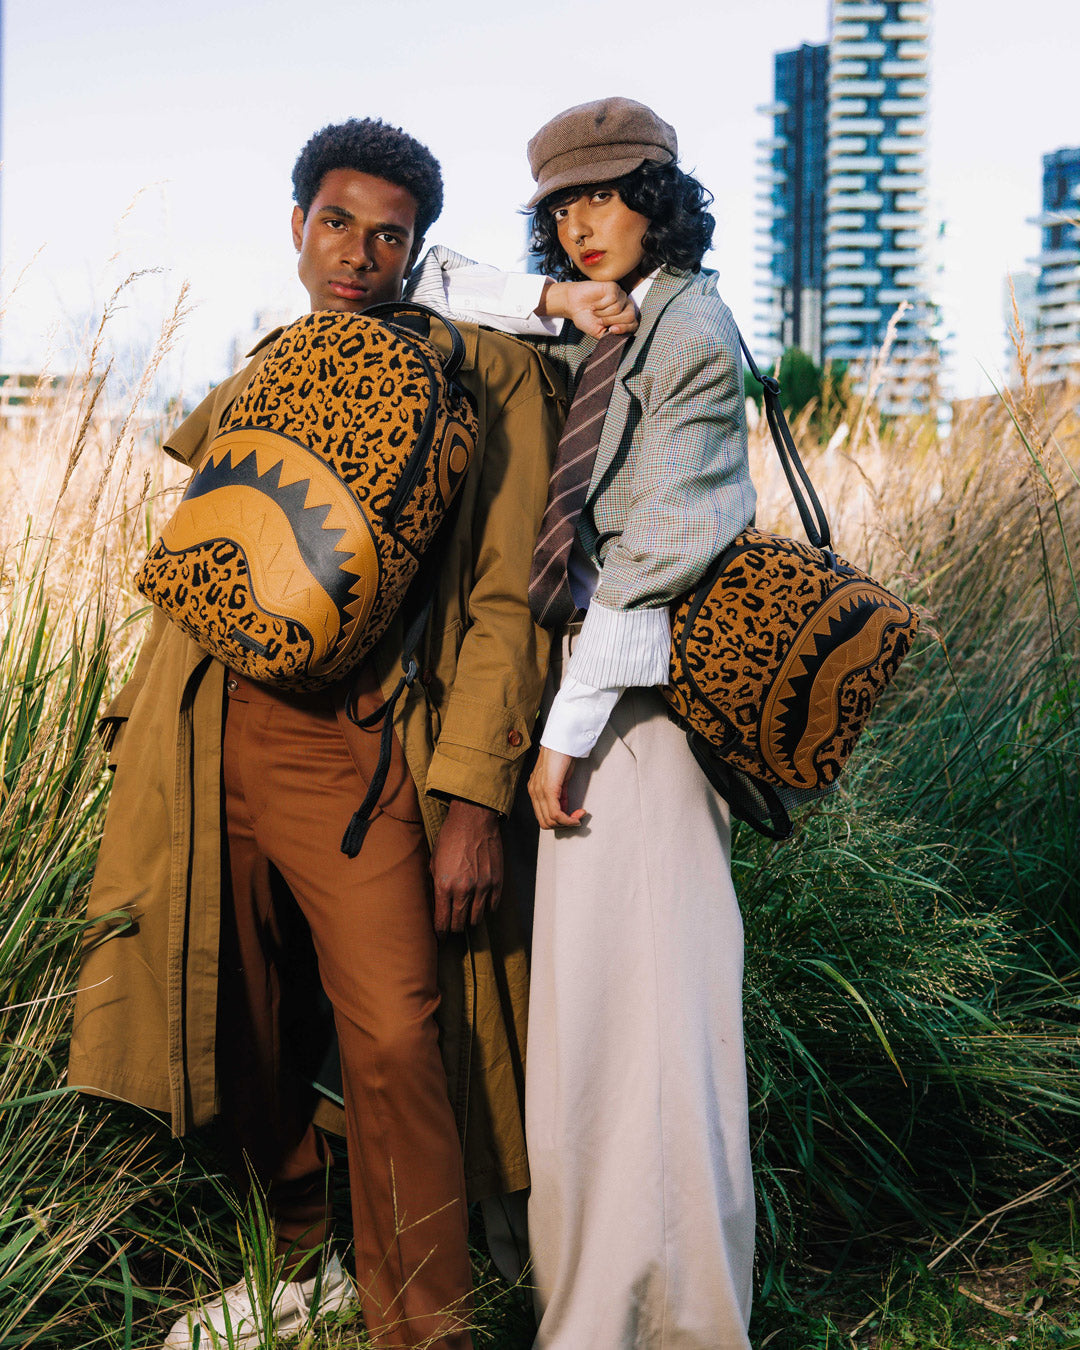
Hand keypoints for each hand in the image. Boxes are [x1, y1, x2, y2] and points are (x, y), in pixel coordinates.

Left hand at [430, 799, 502, 935]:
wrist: (474, 819)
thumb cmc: (450, 837)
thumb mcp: (434, 861)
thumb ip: (435, 884)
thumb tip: (436, 904)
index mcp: (443, 885)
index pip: (442, 922)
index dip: (440, 933)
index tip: (440, 937)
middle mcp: (463, 890)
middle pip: (459, 924)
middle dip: (454, 928)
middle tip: (452, 926)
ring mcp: (482, 887)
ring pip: (476, 919)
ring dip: (470, 919)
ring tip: (466, 914)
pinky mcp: (497, 882)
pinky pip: (492, 906)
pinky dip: (486, 908)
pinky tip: (481, 902)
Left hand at [528, 747, 585, 829]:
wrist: (563, 739)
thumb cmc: (562, 756)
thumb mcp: (559, 778)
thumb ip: (559, 794)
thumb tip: (564, 808)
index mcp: (534, 789)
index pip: (542, 816)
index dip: (559, 822)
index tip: (574, 817)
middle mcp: (533, 791)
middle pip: (544, 822)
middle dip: (563, 826)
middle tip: (577, 819)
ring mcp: (539, 791)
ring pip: (550, 820)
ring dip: (567, 823)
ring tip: (579, 816)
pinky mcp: (548, 789)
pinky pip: (556, 813)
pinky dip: (568, 819)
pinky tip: (578, 815)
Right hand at [539, 281, 638, 337]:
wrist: (573, 305)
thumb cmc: (586, 318)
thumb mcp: (598, 332)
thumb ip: (610, 336)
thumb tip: (621, 337)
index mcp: (624, 319)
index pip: (634, 325)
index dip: (624, 329)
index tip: (611, 330)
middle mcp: (625, 307)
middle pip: (629, 316)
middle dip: (611, 321)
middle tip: (599, 320)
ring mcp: (620, 296)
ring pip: (619, 308)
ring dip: (603, 313)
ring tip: (595, 312)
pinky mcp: (614, 287)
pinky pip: (613, 298)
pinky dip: (601, 304)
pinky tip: (595, 304)